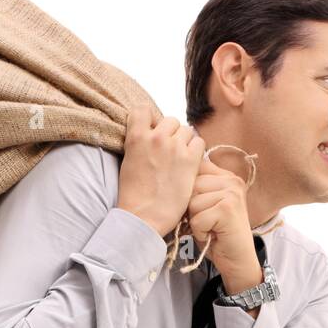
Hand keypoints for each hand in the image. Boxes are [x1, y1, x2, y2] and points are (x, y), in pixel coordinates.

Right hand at [115, 103, 205, 237]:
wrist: (144, 217)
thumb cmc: (133, 196)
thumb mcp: (128, 162)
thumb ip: (140, 144)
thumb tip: (151, 135)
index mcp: (136, 137)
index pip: (143, 110)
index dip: (150, 119)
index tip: (152, 130)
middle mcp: (157, 138)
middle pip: (170, 120)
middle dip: (170, 133)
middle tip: (168, 151)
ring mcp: (175, 148)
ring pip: (186, 130)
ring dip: (184, 141)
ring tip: (179, 158)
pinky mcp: (190, 160)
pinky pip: (199, 142)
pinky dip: (196, 150)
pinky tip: (189, 163)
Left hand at [185, 155, 261, 283]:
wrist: (237, 259)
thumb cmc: (217, 234)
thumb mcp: (205, 205)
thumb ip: (195, 189)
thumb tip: (169, 178)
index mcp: (226, 176)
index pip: (195, 168)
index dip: (188, 189)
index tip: (198, 207)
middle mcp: (232, 181)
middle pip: (191, 186)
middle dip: (191, 208)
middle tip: (205, 221)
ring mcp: (232, 194)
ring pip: (192, 203)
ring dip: (195, 221)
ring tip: (209, 227)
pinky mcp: (228, 210)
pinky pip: (197, 219)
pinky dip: (199, 232)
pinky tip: (212, 235)